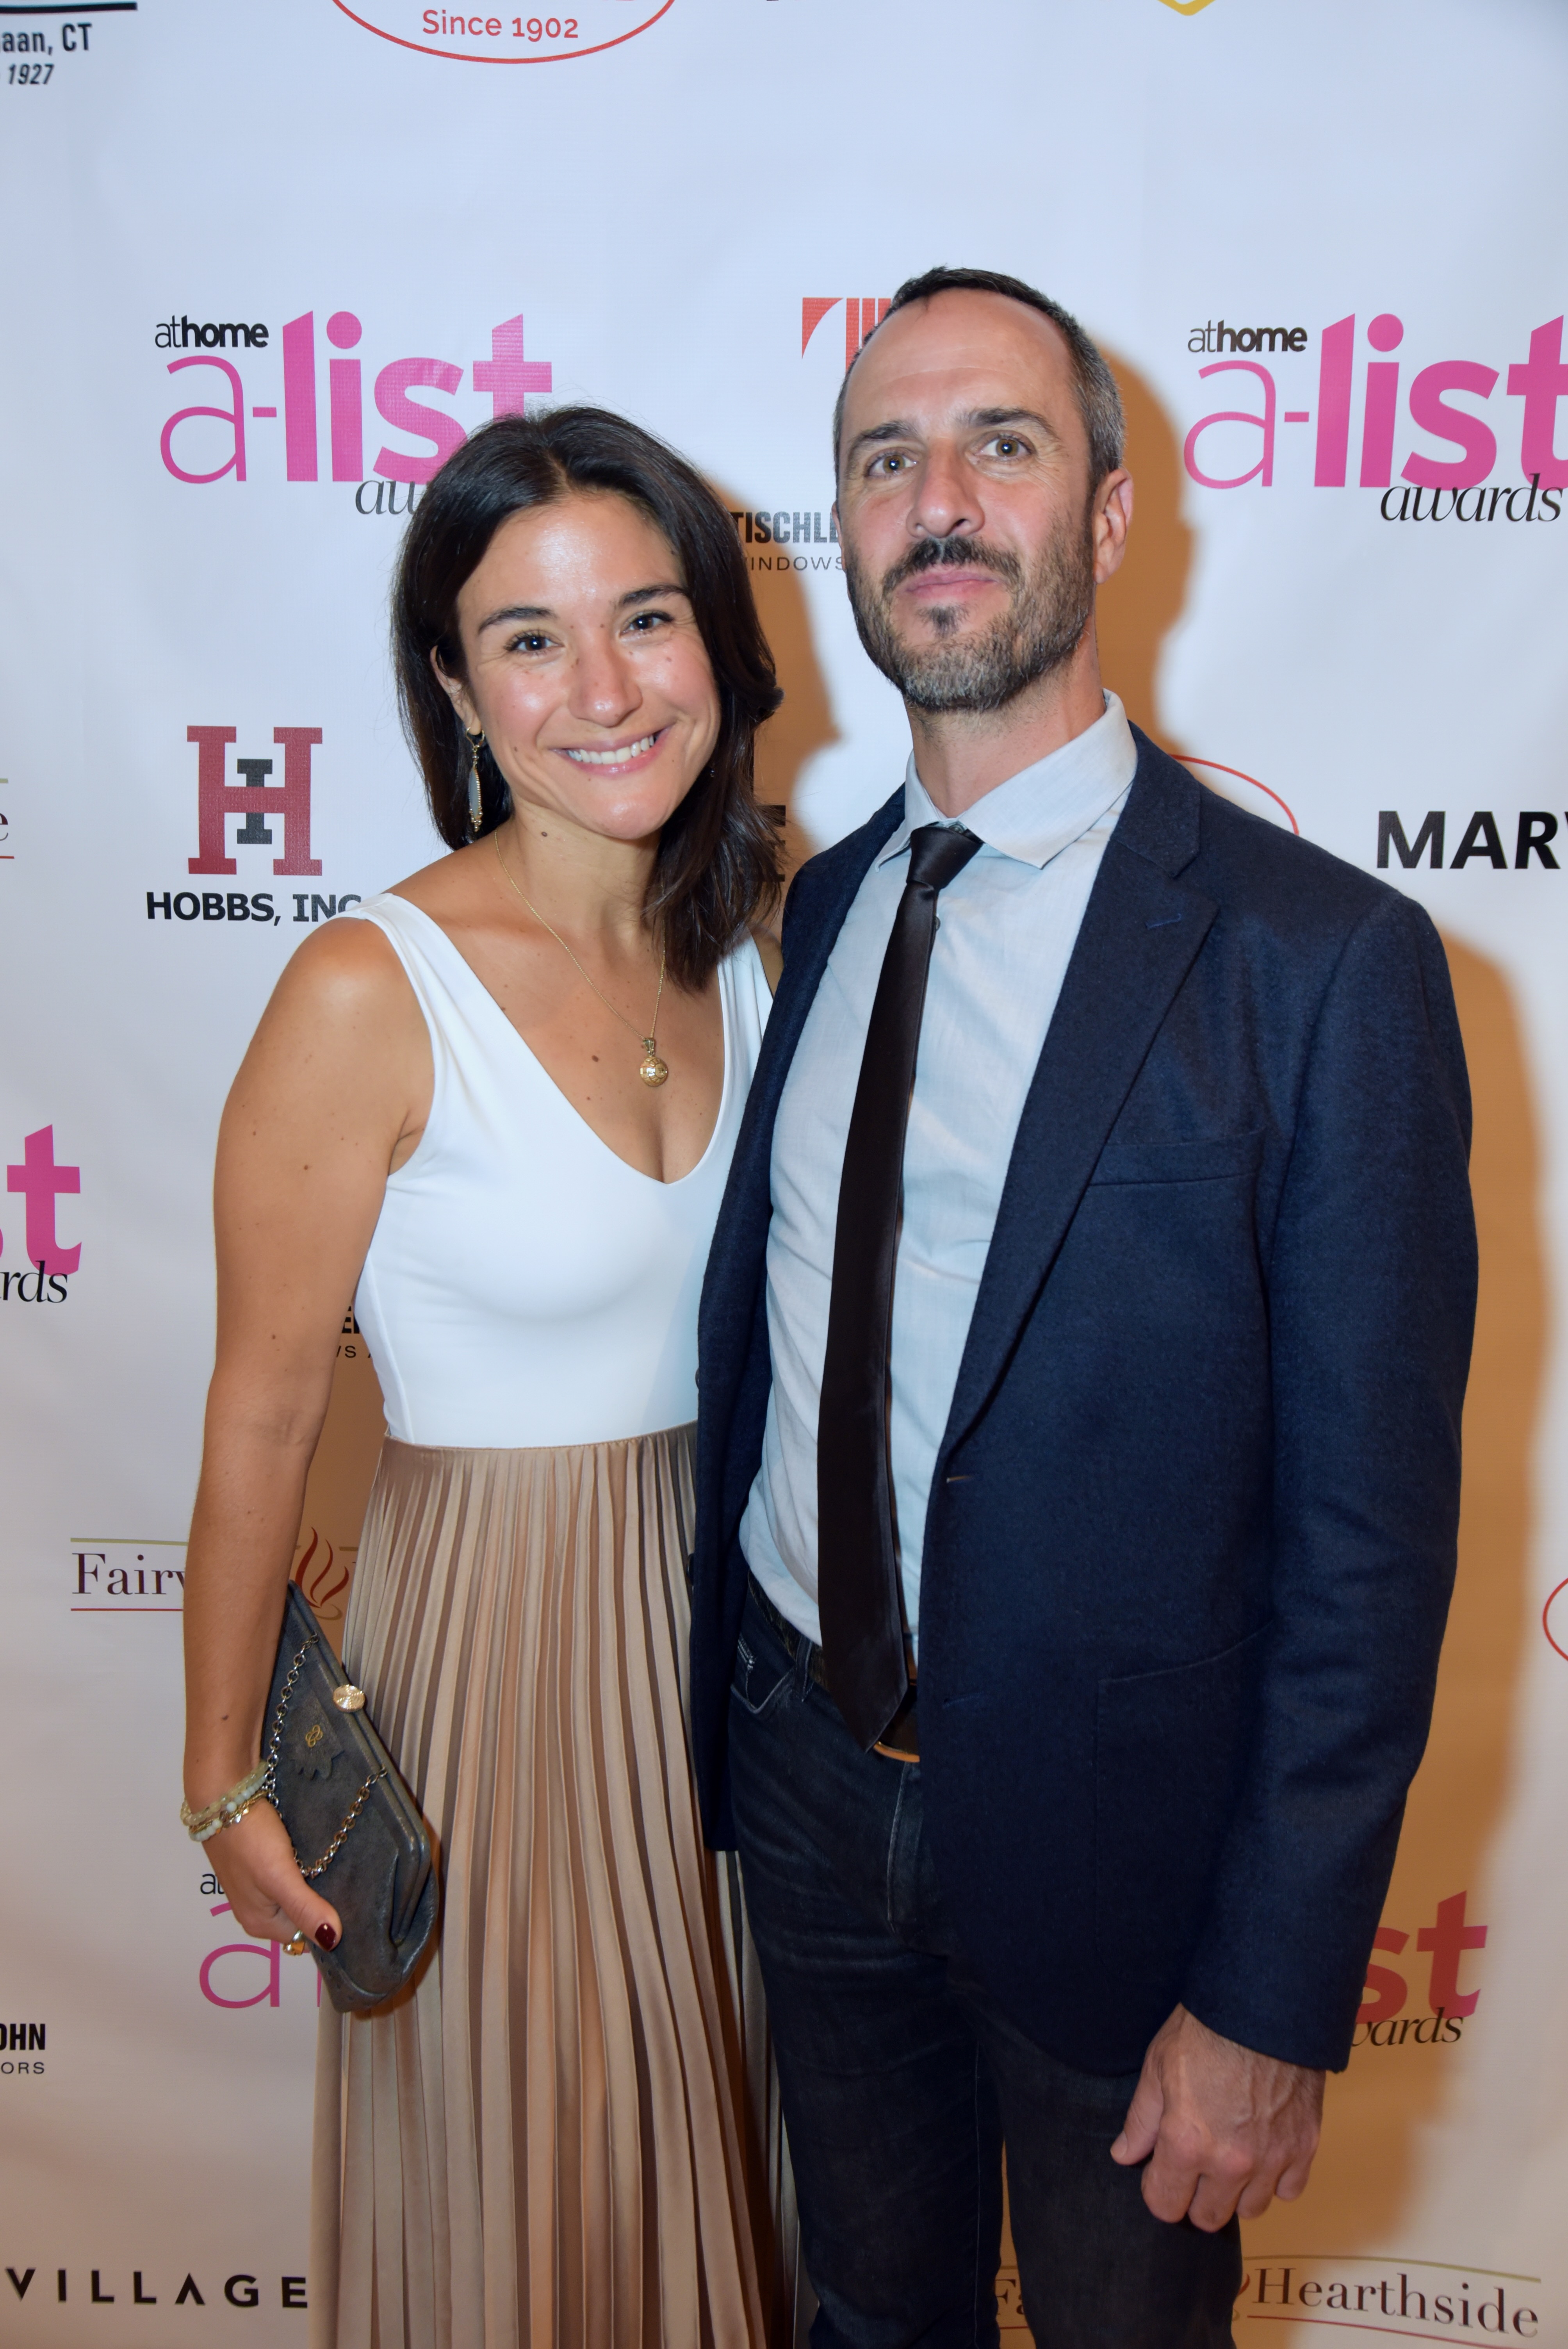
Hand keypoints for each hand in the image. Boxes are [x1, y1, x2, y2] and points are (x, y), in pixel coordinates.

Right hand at [204, 1796, 342, 1951]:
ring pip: (297, 1894)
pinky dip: (304, 1868)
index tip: (352, 1906)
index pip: (305, 1936)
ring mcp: (257, 1888)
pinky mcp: (259, 1866)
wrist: (223, 1795)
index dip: (328, 1923)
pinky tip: (319, 1855)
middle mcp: (257, 1912)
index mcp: (260, 1923)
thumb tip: (332, 1942)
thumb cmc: (249, 1838)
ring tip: (339, 1867)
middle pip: (301, 1916)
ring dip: (315, 1883)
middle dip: (322, 1902)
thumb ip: (304, 1908)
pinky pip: (290, 1875)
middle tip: (351, 1883)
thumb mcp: (279, 1876)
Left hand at [1110, 2004, 1323, 2229]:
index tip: (1161, 2174)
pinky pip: (1288, 2190)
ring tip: (1230, 2158)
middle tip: (1195, 2168)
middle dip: (1196, 2198)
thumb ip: (1141, 2120)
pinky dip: (1276, 2178)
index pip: (1165, 2205)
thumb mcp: (1158, 2067)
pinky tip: (1263, 2150)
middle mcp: (1229, 2162)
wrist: (1265, 2004)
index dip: (1159, 2191)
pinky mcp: (1304, 2146)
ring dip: (1236, 2192)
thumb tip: (1124, 2156)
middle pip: (1208, 2217)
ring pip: (1250, 2210)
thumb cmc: (1206, 2029)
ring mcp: (1271, 2158)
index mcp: (1186, 2142)